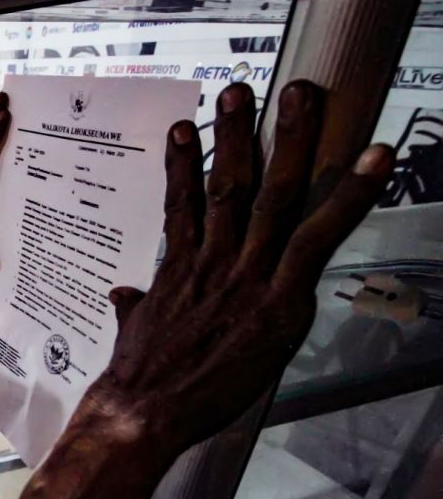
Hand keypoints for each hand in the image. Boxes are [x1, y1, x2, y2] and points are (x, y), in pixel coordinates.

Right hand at [87, 80, 393, 453]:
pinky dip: (350, 196)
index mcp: (178, 269)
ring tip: (297, 94)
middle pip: (228, 183)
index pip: (182, 204)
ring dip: (289, 140)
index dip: (181, 163)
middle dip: (237, 133)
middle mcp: (212, 260)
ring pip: (272, 194)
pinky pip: (318, 237)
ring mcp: (246, 274)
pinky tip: (375, 158)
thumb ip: (134, 308)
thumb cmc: (137, 382)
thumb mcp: (130, 335)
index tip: (180, 128)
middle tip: (242, 89)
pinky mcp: (277, 297)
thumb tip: (123, 298)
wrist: (145, 409)